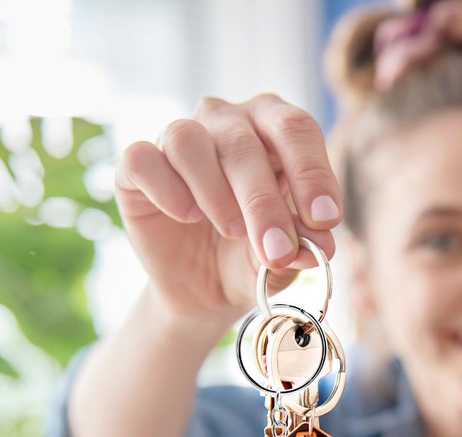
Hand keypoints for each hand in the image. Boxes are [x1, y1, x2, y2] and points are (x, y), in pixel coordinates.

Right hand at [114, 94, 342, 323]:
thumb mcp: (282, 257)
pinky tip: (186, 216)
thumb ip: (300, 245)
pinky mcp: (137, 168)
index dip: (312, 173)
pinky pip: (143, 160)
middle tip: (277, 250)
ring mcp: (178, 138)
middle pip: (245, 143)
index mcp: (273, 128)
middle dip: (265, 203)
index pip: (296, 129)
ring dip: (215, 193)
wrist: (204, 290)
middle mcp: (227, 121)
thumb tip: (315, 245)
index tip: (325, 221)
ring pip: (189, 141)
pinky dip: (166, 190)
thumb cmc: (252, 258)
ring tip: (231, 230)